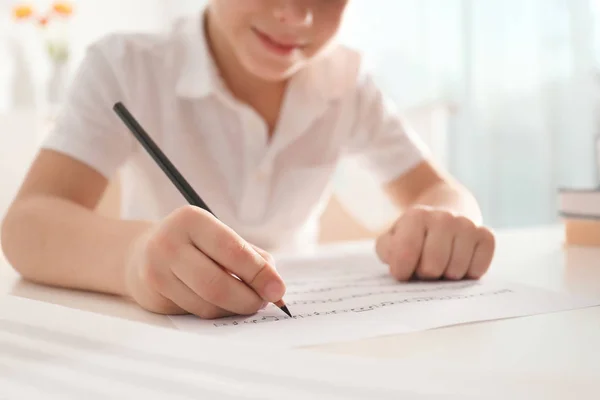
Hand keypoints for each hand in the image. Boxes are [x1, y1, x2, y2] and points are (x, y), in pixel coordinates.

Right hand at [124, 206, 285, 318]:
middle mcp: (168, 243)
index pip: (232, 250)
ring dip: (234, 308)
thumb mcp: (219, 236)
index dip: (259, 273)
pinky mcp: (153, 296)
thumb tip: (274, 286)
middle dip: (248, 299)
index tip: (278, 290)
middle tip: (264, 303)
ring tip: (243, 300)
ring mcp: (156, 271)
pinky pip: (195, 313)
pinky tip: (220, 302)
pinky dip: (217, 312)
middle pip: (217, 284)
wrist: (141, 253)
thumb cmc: (194, 244)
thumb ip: (250, 256)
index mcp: (192, 220)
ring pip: (207, 304)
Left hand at [375, 206, 494, 280]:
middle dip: (426, 274)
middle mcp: (444, 217)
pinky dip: (468, 273)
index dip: (401, 271)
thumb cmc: (414, 235)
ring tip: (442, 262)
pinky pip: (478, 269)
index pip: (404, 255)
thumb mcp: (392, 239)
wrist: (445, 215)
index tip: (402, 270)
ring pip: (455, 272)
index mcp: (417, 216)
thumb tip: (399, 265)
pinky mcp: (486, 236)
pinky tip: (460, 262)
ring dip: (446, 275)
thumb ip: (388, 250)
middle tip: (424, 265)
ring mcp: (468, 225)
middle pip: (432, 268)